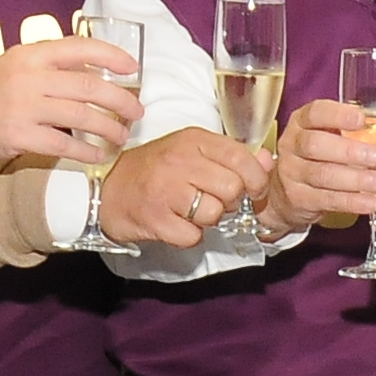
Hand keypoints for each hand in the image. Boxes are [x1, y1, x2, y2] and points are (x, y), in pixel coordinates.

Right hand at [0, 32, 137, 165]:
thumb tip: (96, 72)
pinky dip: (87, 152)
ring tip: (122, 136)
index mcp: (30, 54)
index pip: (81, 48)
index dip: (112, 57)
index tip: (133, 68)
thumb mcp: (15, 64)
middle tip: (137, 111)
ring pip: (82, 117)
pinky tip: (99, 155)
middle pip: (89, 87)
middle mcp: (29, 77)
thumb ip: (50, 65)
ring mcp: (23, 107)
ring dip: (110, 129)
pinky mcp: (19, 136)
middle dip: (121, 100)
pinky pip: (64, 145)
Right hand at [97, 130, 267, 247]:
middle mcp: (179, 161)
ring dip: (208, 220)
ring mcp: (165, 190)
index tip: (253, 190)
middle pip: (232, 189)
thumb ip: (231, 156)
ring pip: (214, 213)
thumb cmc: (155, 171)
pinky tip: (175, 222)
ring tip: (190, 211)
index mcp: (192, 140)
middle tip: (212, 201)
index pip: (241, 157)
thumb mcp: (192, 152)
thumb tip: (268, 161)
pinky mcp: (155, 218)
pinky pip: (193, 236)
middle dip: (229, 202)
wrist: (106, 190)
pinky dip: (188, 235)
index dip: (256, 178)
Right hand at [264, 96, 375, 235]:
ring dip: (355, 179)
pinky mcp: (298, 198)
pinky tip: (370, 202)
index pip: (315, 113)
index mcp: (302, 122)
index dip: (338, 115)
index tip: (361, 119)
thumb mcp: (331, 137)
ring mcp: (291, 172)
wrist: (285, 192)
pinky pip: (326, 200)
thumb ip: (363, 133)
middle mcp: (292, 144)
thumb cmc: (317, 157)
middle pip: (315, 145)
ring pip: (322, 175)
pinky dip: (351, 202)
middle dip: (348, 151)